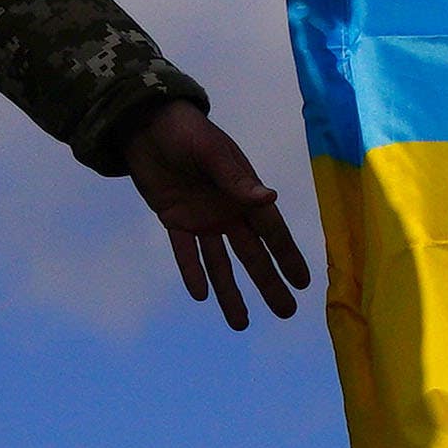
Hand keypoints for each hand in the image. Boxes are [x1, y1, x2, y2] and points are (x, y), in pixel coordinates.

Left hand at [122, 100, 312, 326]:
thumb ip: (236, 179)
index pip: (271, 231)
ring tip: (240, 323)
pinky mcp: (175, 220)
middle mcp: (228, 211)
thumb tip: (269, 199)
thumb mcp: (212, 152)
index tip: (303, 284)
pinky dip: (192, 272)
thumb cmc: (186, 132)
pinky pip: (186, 253)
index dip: (287, 257)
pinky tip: (200, 295)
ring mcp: (202, 218)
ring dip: (229, 290)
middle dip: (267, 283)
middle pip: (251, 255)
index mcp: (244, 193)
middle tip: (285, 313)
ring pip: (220, 262)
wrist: (145, 124)